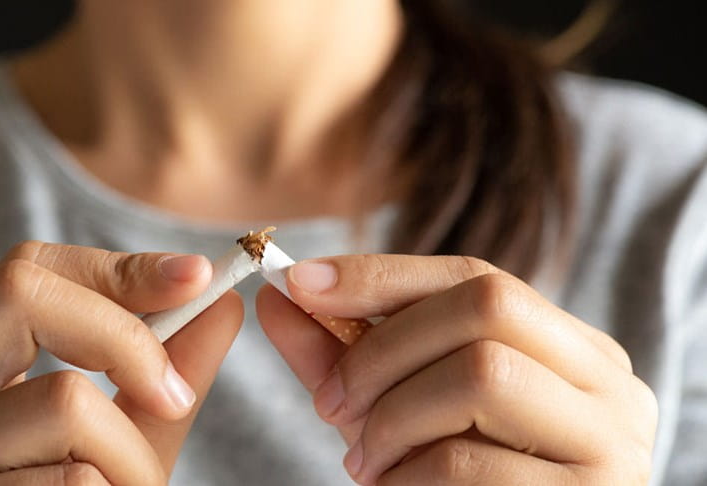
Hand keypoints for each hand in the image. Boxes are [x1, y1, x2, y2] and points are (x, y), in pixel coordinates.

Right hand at [0, 241, 242, 484]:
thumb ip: (168, 373)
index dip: (119, 267)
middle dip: (125, 339)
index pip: (27, 272)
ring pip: (66, 402)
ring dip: (129, 460)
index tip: (199, 279)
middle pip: (22, 293)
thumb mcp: (128, 440)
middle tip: (173, 398)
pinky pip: (70, 481)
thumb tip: (222, 302)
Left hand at [256, 255, 656, 484]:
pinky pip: (473, 462)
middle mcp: (608, 382)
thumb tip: (276, 296)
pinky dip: (411, 473)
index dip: (381, 274)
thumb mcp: (398, 407)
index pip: (475, 275)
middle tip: (330, 402)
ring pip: (483, 373)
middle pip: (488, 305)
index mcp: (571, 346)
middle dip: (383, 347)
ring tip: (364, 461)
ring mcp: (612, 440)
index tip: (299, 283)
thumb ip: (344, 354)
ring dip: (394, 415)